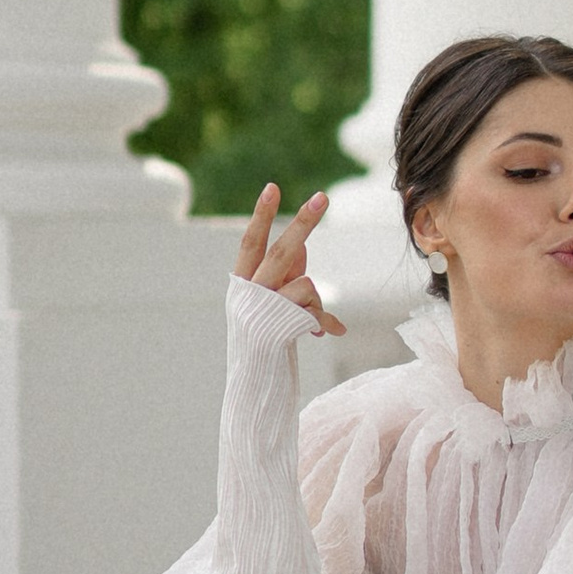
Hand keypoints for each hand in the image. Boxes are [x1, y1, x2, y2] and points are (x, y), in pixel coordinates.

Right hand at [236, 181, 347, 337]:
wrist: (257, 386)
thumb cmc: (268, 342)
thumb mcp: (273, 303)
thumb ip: (284, 275)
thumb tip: (301, 245)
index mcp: (242, 284)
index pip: (251, 242)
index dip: (261, 215)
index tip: (271, 187)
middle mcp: (246, 295)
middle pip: (280, 251)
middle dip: (304, 224)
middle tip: (323, 197)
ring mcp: (260, 314)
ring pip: (305, 285)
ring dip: (316, 302)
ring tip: (315, 324)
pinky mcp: (276, 332)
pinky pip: (313, 312)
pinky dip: (324, 321)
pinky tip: (331, 332)